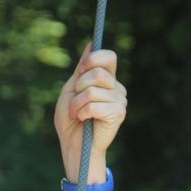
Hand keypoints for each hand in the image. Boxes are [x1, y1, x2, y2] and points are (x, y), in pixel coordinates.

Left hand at [54, 43, 126, 180]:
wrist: (73, 144)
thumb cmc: (70, 119)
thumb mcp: (71, 90)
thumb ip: (81, 70)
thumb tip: (90, 45)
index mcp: (106, 80)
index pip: (109, 57)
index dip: (95, 58)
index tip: (82, 68)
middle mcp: (116, 88)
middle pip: (98, 73)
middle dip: (79, 86)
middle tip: (75, 101)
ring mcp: (119, 101)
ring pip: (93, 90)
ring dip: (77, 103)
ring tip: (76, 114)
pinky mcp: (118, 114)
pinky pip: (94, 105)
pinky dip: (82, 113)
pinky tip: (84, 120)